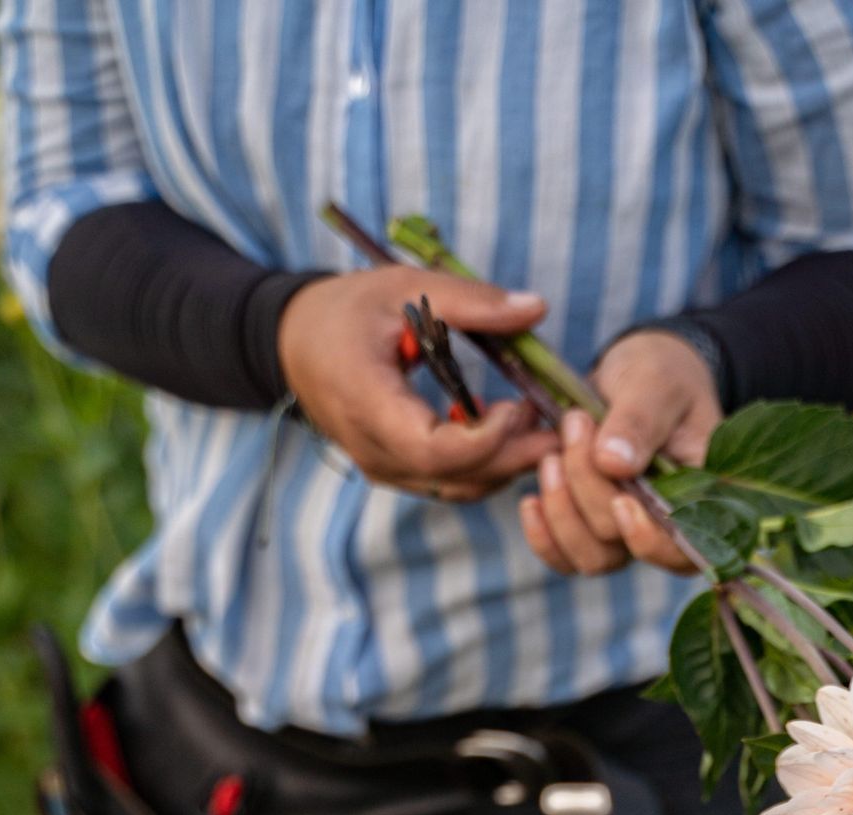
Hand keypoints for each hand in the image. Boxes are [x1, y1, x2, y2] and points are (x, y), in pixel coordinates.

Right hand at [277, 266, 558, 500]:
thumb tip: (537, 307)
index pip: (432, 448)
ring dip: (505, 464)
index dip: (483, 439)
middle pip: (455, 477)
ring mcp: (384, 469)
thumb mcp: (403, 287)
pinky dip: (486, 464)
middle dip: (512, 456)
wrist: (294, 343)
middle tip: (558, 428)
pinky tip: (509, 427)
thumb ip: (471, 301)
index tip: (518, 406)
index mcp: (366, 402)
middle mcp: (373, 450)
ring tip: (540, 423)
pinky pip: (450, 482)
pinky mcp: (396, 472)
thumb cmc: (347, 310)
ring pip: (458, 488)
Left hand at [519, 330, 721, 575]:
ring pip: (591, 557)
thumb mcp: (654, 383)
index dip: (651, 541)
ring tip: (550, 456)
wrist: (632, 375)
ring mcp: (626, 533)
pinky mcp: (590, 528)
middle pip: (621, 543)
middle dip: (588, 488)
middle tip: (575, 423)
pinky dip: (542, 534)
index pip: (682, 551)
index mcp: (700, 498)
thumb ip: (639, 421)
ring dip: (562, 512)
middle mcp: (664, 527)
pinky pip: (564, 554)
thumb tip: (613, 464)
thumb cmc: (659, 374)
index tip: (620, 501)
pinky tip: (529, 500)